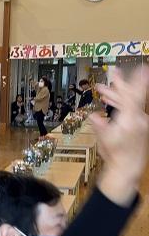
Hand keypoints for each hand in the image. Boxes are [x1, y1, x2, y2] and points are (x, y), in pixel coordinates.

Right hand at [93, 67, 148, 191]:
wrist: (127, 166)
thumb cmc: (116, 154)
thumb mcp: (105, 139)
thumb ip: (100, 125)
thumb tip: (93, 116)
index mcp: (130, 119)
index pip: (132, 96)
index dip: (134, 83)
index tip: (140, 69)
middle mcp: (138, 118)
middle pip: (130, 96)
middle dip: (120, 85)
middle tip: (115, 73)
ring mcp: (139, 121)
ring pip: (128, 103)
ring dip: (115, 96)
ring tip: (102, 90)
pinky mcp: (138, 125)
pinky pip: (129, 109)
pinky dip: (119, 104)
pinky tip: (108, 101)